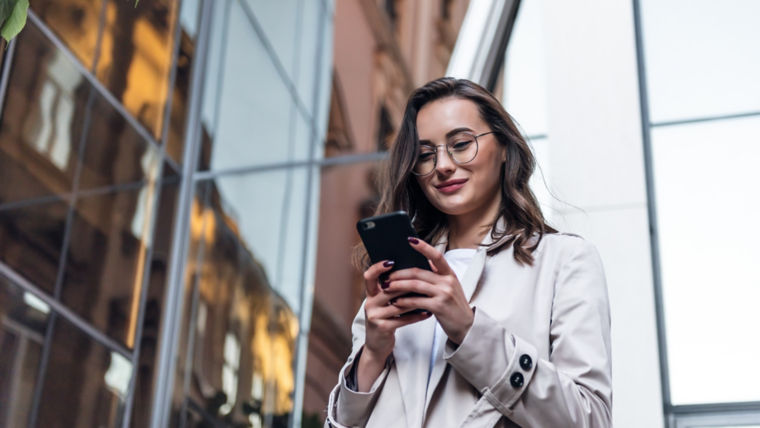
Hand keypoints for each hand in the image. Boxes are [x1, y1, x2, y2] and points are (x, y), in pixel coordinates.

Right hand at [357, 259, 431, 390]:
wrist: (378, 345)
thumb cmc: (386, 319)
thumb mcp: (385, 303)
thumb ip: (393, 289)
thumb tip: (412, 271)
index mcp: (371, 294)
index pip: (369, 275)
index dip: (378, 267)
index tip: (391, 260)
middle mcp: (370, 303)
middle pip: (389, 288)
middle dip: (407, 283)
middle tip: (424, 278)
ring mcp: (375, 316)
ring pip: (398, 304)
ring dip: (416, 300)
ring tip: (430, 295)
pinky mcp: (382, 328)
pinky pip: (403, 319)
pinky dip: (417, 316)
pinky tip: (428, 313)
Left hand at [384, 238, 473, 344]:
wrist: (466, 326)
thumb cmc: (453, 306)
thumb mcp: (449, 287)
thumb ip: (436, 276)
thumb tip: (417, 265)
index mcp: (449, 274)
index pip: (437, 256)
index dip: (424, 247)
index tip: (410, 240)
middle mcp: (447, 281)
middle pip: (419, 272)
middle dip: (400, 274)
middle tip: (387, 276)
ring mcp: (444, 293)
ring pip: (415, 285)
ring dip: (398, 286)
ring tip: (387, 288)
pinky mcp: (439, 306)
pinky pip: (416, 301)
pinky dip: (404, 301)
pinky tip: (396, 302)